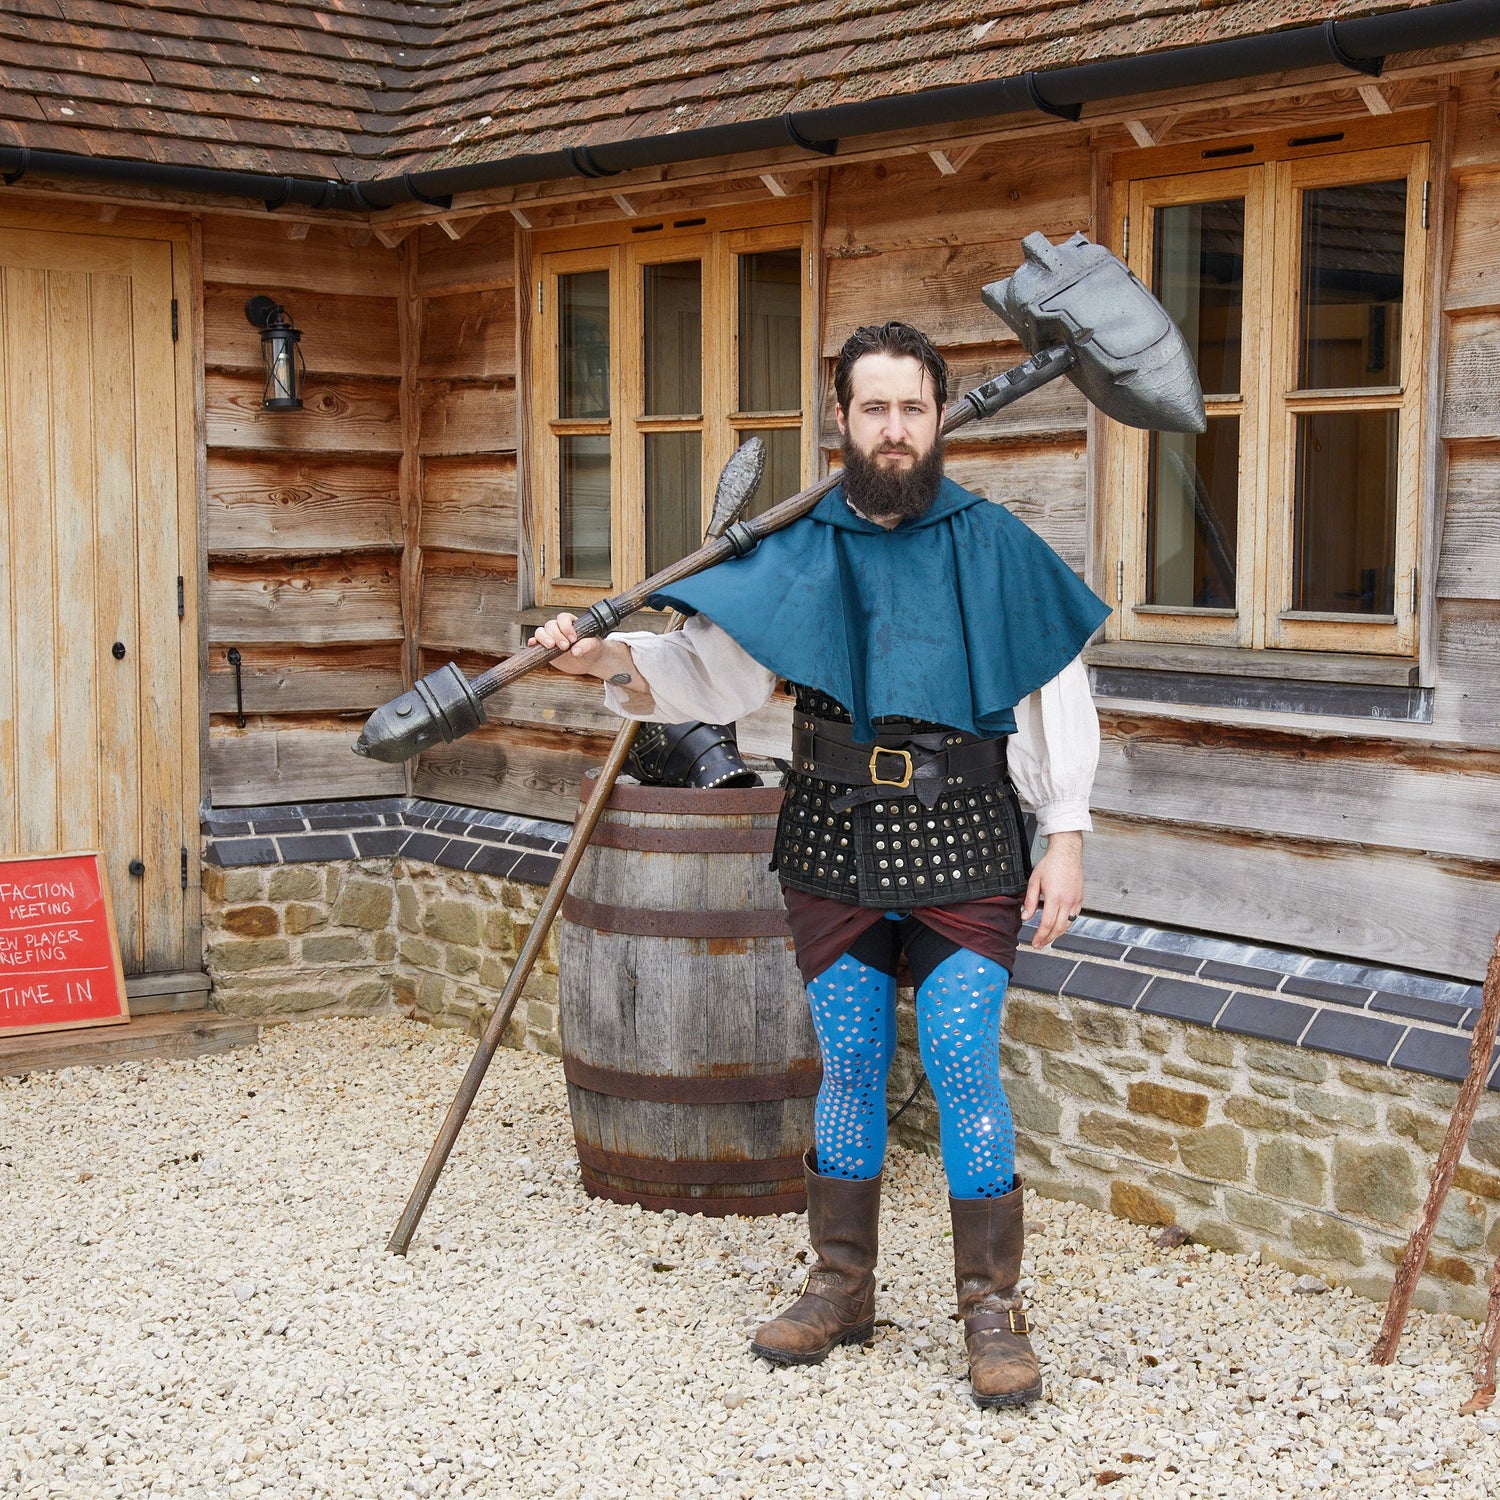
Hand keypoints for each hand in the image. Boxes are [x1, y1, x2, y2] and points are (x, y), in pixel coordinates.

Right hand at [528, 613, 609, 676]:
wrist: (589, 662)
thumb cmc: (593, 649)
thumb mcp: (594, 646)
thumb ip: (586, 645)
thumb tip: (575, 650)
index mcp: (571, 623)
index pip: (563, 618)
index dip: (566, 627)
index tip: (573, 638)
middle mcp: (559, 628)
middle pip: (550, 625)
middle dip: (556, 635)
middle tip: (565, 646)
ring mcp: (551, 638)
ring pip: (540, 632)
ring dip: (544, 638)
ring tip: (551, 646)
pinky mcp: (545, 649)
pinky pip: (535, 643)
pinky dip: (533, 643)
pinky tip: (533, 645)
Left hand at [1022, 830, 1083, 949]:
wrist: (1067, 853)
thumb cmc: (1051, 864)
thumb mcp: (1034, 881)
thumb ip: (1030, 901)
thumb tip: (1025, 917)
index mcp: (1055, 897)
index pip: (1047, 924)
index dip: (1040, 936)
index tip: (1034, 942)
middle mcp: (1067, 901)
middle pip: (1058, 928)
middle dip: (1048, 939)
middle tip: (1040, 944)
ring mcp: (1076, 900)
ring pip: (1068, 925)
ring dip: (1057, 934)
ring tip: (1048, 938)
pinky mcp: (1080, 899)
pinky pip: (1074, 917)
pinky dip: (1066, 925)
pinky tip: (1059, 926)